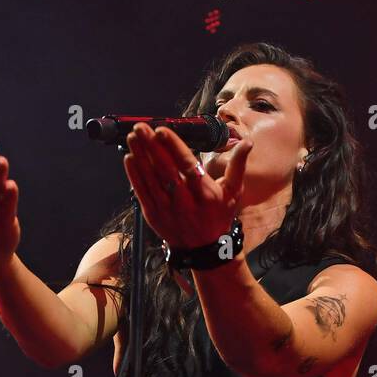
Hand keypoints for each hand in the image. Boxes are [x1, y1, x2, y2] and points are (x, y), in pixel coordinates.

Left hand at [122, 123, 251, 248]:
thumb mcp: (233, 192)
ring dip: (140, 156)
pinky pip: (142, 193)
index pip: (187, 164)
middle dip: (151, 146)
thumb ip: (238, 166)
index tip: (162, 129)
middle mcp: (185, 202)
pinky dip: (135, 175)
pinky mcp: (154, 216)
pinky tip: (130, 159)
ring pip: (150, 179)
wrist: (204, 249)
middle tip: (141, 127)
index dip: (173, 146)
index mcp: (205, 193)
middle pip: (165, 169)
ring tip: (132, 137)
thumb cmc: (219, 215)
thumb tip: (247, 143)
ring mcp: (167, 210)